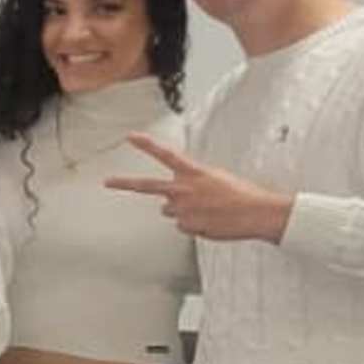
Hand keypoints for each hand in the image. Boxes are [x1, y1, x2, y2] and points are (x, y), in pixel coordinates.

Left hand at [106, 133, 294, 242]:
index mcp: (193, 172)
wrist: (256, 212)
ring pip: (170, 211)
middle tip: (107, 182)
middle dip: (124, 183)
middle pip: (147, 186)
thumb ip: (191, 185)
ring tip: (208, 210)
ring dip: (182, 211)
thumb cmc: (241, 194)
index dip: (147, 145)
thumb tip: (173, 202)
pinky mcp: (185, 225)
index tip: (131, 137)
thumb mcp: (216, 179)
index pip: (165, 155)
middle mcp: (183, 189)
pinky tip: (212, 221)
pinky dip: (195, 225)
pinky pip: (184, 226)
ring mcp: (182, 208)